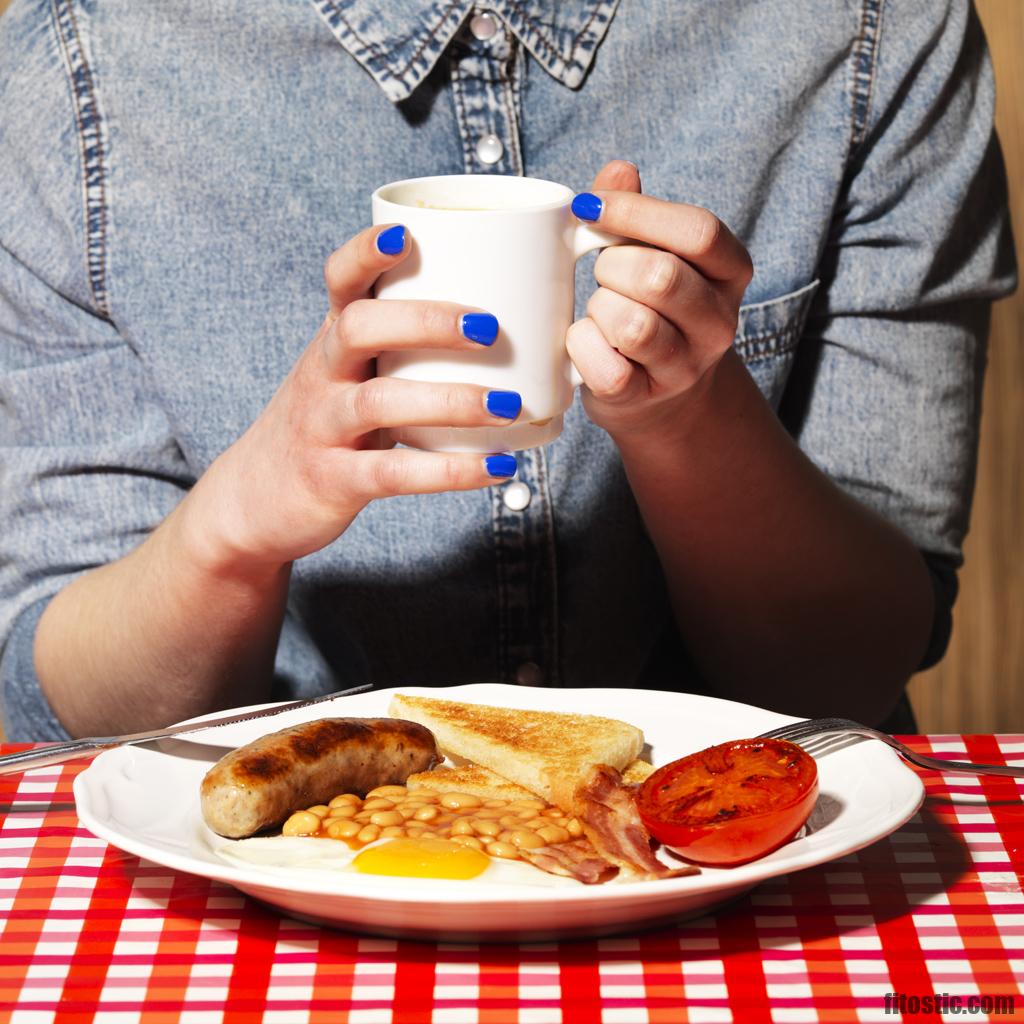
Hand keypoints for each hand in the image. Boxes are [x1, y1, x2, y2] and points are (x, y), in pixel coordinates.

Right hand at [187, 224, 520, 571]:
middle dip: (424, 321)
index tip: (406, 233)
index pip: (338, 282)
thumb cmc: (328, 429)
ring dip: (450, 401)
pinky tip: (497, 468)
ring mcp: (323, 428)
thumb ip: (404, 353)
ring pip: (379, 402)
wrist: (255, 503)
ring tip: (508, 405)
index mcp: (332, 342)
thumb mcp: (350, 380)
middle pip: (358, 329)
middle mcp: (321, 376)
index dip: (365, 254)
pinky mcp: (334, 480)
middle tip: (489, 328)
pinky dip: (450, 471)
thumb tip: (510, 327)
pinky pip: (393, 473)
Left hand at [567, 161, 752, 442]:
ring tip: (600, 311)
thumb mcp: (652, 253)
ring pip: (634, 326)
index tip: (590, 208)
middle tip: (604, 274)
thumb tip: (619, 171)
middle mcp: (719, 324)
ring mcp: (685, 367)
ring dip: (600, 309)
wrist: (656, 395)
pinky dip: (582, 348)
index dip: (637, 213)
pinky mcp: (644, 398)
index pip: (699, 232)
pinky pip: (607, 369)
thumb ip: (635, 212)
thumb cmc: (648, 308)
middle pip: (661, 277)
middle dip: (613, 267)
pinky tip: (586, 342)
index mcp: (730, 274)